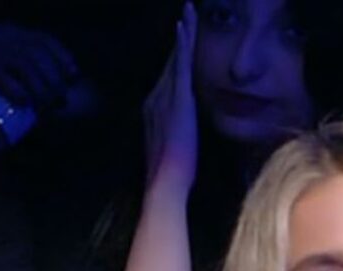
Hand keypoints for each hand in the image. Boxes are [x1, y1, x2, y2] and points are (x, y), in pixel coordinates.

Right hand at [0, 24, 78, 109]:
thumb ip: (9, 57)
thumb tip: (34, 80)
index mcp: (7, 30)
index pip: (44, 39)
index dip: (62, 57)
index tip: (73, 74)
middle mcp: (3, 36)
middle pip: (40, 55)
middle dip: (54, 78)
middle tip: (59, 97)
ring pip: (28, 67)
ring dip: (40, 88)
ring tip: (43, 105)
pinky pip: (7, 81)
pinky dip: (19, 94)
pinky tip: (24, 104)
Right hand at [143, 3, 197, 194]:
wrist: (166, 181)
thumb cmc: (172, 173)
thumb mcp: (174, 147)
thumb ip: (175, 132)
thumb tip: (182, 129)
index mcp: (154, 108)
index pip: (166, 74)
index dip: (174, 53)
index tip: (180, 34)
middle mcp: (155, 98)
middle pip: (168, 60)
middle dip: (178, 36)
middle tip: (185, 10)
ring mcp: (165, 97)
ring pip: (174, 57)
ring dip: (182, 32)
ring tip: (188, 10)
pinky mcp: (177, 99)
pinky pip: (180, 64)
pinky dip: (182, 43)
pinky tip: (184, 25)